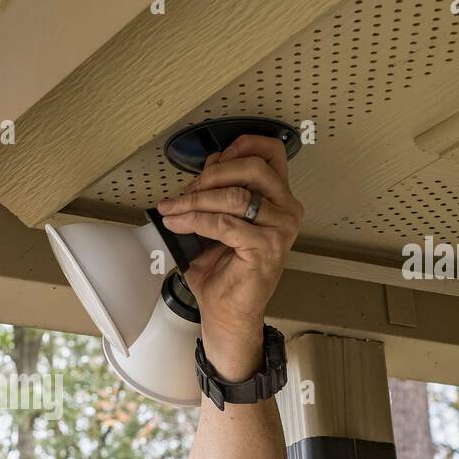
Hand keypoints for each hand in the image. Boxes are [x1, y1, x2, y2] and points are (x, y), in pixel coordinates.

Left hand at [156, 133, 303, 378]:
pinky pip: (225, 223)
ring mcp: (280, 229)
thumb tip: (206, 166)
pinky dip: (196, 220)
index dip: (241, 146)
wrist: (227, 312)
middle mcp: (287, 210)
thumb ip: (218, 191)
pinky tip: (177, 223)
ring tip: (172, 209)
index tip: (211, 158)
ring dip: (195, 200)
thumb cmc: (224, 270)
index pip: (271, 153)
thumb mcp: (219, 220)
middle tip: (183, 192)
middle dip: (210, 175)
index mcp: (280, 198)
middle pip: (252, 168)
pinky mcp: (266, 248)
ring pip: (236, 196)